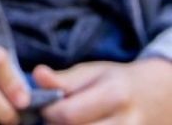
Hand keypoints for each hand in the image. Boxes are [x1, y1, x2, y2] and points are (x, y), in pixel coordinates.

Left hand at [35, 58, 171, 123]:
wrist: (155, 100)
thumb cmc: (116, 83)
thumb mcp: (91, 72)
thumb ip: (63, 79)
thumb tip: (37, 75)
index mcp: (114, 96)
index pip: (67, 115)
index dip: (47, 112)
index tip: (44, 106)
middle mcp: (126, 124)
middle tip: (54, 117)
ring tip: (67, 122)